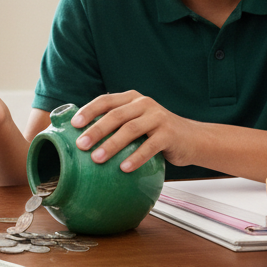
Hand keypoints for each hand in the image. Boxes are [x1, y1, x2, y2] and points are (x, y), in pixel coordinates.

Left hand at [72, 91, 197, 171]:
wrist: (192, 138)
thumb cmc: (156, 132)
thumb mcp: (136, 122)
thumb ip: (116, 124)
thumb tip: (82, 139)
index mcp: (131, 99)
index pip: (105, 100)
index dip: (88, 110)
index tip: (74, 124)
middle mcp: (144, 104)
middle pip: (115, 115)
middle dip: (96, 130)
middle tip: (81, 145)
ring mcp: (158, 117)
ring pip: (131, 129)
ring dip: (112, 144)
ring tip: (97, 158)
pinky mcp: (169, 134)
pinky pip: (150, 146)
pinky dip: (136, 157)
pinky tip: (124, 168)